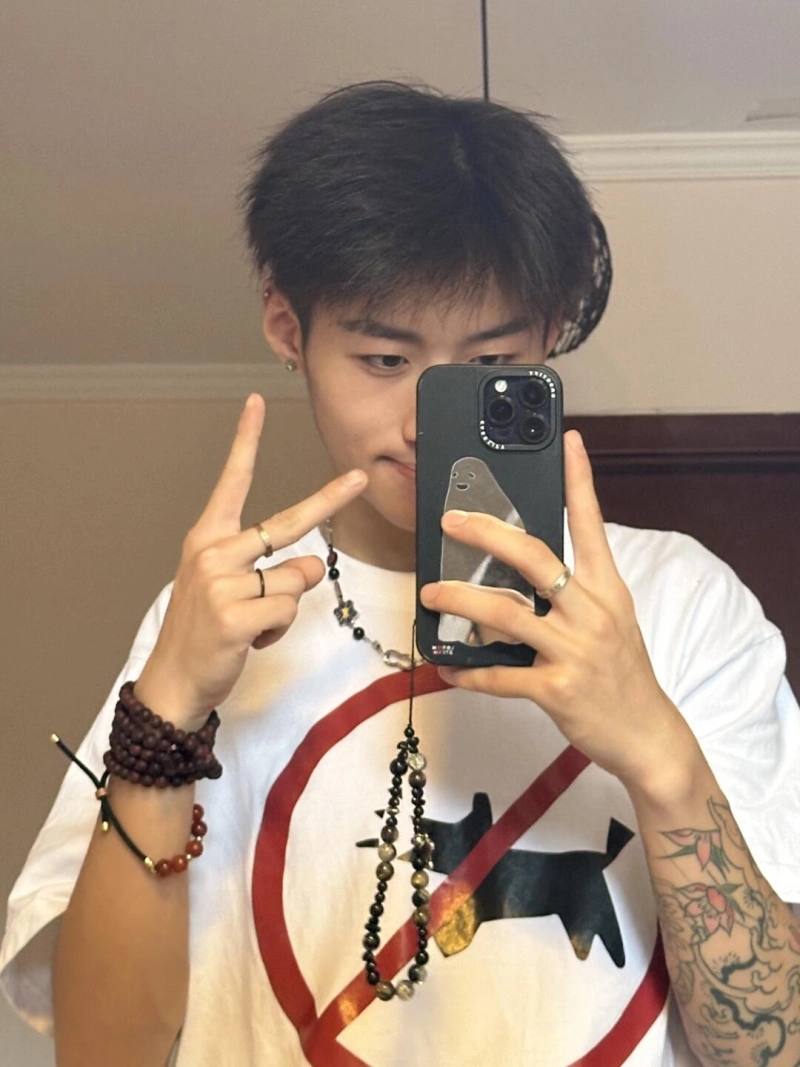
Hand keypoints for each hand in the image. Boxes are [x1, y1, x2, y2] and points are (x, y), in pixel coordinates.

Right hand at [135, 394, 366, 729]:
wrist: (173, 680)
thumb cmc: (204, 631)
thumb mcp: (228, 590)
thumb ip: (270, 569)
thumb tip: (310, 565)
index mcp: (209, 539)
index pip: (233, 481)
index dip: (246, 441)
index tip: (256, 404)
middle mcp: (213, 552)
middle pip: (288, 522)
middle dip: (329, 500)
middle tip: (359, 476)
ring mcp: (222, 583)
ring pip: (296, 578)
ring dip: (285, 606)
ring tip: (253, 622)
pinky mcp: (234, 616)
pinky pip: (287, 610)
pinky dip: (279, 629)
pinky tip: (251, 639)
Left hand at [419, 430, 692, 789]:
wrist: (648, 734)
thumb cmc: (623, 673)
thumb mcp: (612, 620)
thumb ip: (575, 592)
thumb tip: (522, 572)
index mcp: (607, 589)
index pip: (591, 524)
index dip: (579, 480)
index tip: (570, 441)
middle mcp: (591, 613)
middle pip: (534, 558)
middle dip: (487, 535)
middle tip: (451, 521)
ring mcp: (574, 651)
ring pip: (506, 615)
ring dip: (460, 601)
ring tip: (430, 594)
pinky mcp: (557, 690)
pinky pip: (501, 675)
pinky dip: (469, 672)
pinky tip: (447, 668)